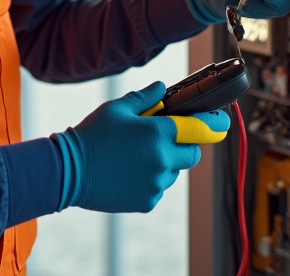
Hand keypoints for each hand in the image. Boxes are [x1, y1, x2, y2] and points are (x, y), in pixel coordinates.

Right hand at [52, 82, 229, 213]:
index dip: (215, 124)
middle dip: (184, 145)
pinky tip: (128, 171)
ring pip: (174, 172)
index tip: (222, 122)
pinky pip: (159, 187)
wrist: (68, 171)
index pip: (201, 128)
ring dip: (165, 163)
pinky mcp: (147, 201)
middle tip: (163, 139)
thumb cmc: (91, 135)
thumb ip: (146, 98)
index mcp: (159, 133)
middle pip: (192, 153)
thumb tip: (163, 89)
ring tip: (135, 156)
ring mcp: (156, 183)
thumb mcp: (117, 108)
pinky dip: (151, 180)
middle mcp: (163, 159)